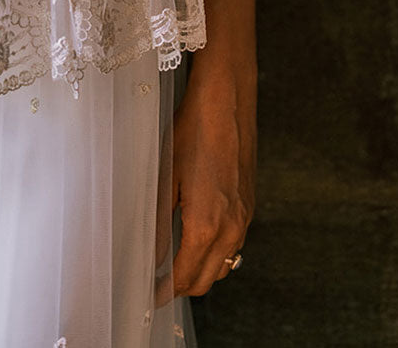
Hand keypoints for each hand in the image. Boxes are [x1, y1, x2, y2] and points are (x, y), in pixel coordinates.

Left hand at [168, 66, 255, 297]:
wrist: (226, 103)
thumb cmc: (192, 132)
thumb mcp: (165, 177)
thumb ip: (157, 223)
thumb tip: (149, 256)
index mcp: (207, 225)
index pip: (185, 277)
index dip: (165, 291)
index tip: (148, 295)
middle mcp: (232, 228)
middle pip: (207, 280)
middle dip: (182, 287)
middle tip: (157, 283)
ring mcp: (245, 218)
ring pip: (224, 266)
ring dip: (201, 272)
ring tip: (174, 264)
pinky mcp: (249, 206)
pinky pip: (235, 245)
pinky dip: (216, 254)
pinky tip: (197, 239)